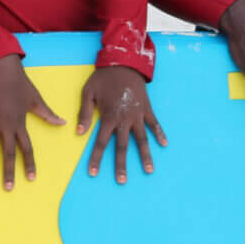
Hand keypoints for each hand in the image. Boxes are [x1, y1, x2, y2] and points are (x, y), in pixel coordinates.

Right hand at [0, 55, 61, 188]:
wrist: (0, 69)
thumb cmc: (20, 84)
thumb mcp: (36, 99)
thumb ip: (48, 114)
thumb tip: (63, 123)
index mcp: (20, 123)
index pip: (26, 148)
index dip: (29, 164)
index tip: (31, 178)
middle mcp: (6, 126)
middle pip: (8, 153)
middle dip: (9, 171)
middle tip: (8, 188)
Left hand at [78, 65, 166, 182]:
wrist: (124, 62)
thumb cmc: (103, 78)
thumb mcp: (88, 93)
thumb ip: (84, 113)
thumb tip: (80, 133)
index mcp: (108, 116)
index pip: (101, 142)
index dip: (96, 158)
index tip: (93, 173)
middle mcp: (124, 119)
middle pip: (123, 146)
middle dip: (121, 165)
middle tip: (122, 181)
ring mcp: (138, 115)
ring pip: (142, 139)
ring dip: (145, 155)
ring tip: (149, 170)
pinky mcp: (147, 109)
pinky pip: (155, 124)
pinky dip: (160, 133)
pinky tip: (164, 144)